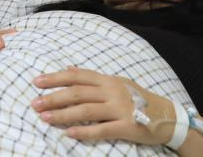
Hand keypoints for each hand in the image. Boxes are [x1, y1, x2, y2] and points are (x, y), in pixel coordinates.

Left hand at [31, 66, 174, 144]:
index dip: (56, 77)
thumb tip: (69, 68)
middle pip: (77, 92)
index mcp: (108, 80)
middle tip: (34, 103)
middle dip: (53, 97)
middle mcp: (113, 91)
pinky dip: (84, 131)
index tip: (36, 81)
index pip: (77, 76)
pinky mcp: (127, 126)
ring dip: (63, 114)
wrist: (168, 117)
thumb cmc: (139, 99)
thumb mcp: (117, 83)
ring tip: (45, 118)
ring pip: (86, 110)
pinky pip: (102, 129)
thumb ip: (93, 79)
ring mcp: (120, 108)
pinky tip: (69, 133)